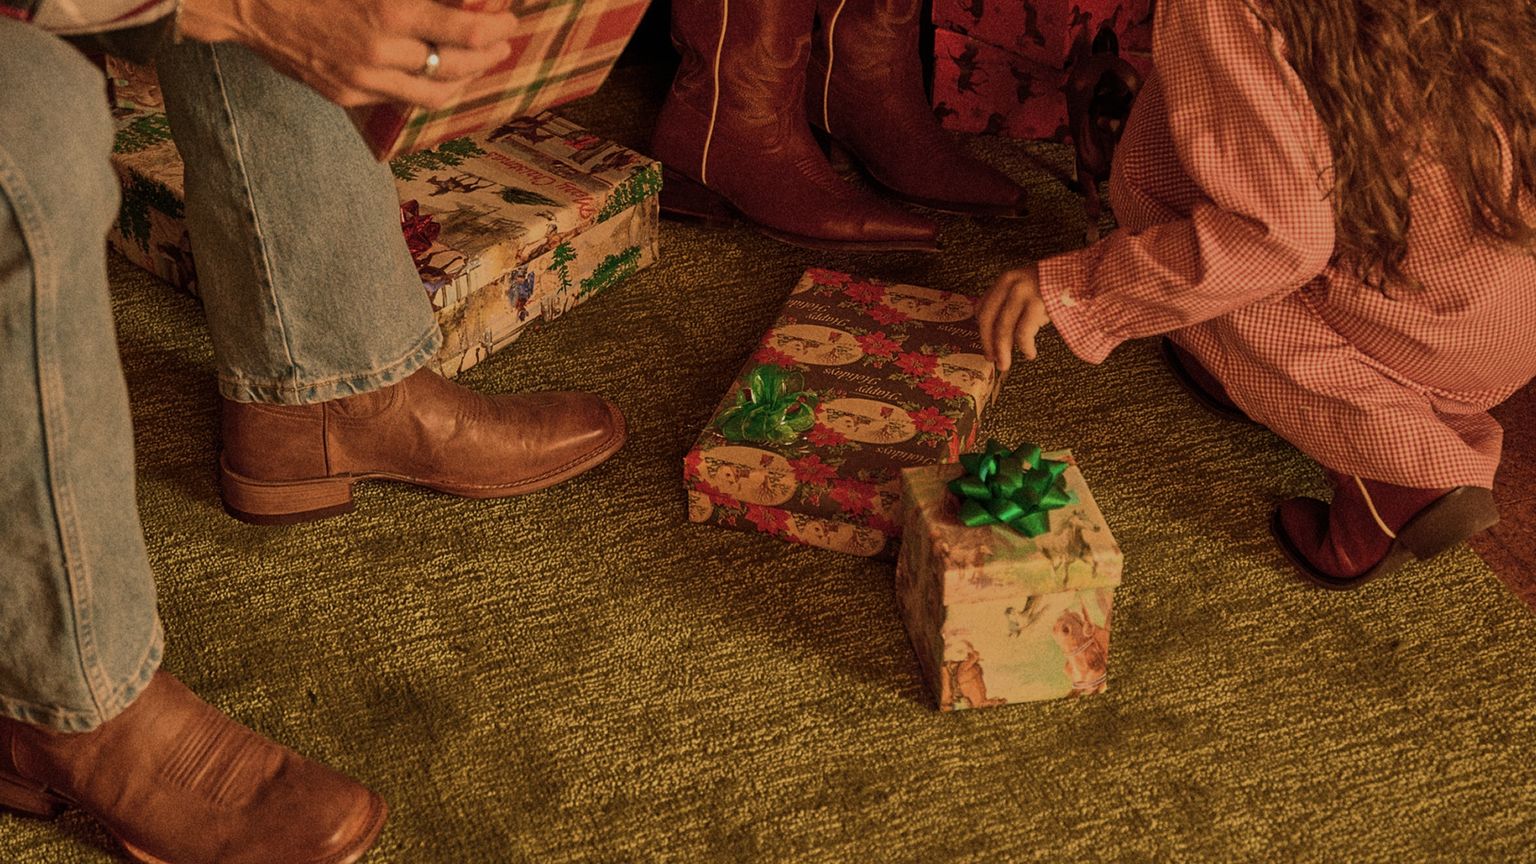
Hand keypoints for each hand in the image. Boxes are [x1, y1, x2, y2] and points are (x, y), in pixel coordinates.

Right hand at [177, 0, 520, 107]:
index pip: (466, 30)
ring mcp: (363, 79)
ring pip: (436, 92)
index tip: (509, 19)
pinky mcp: (346, 95)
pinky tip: (439, 75)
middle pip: (459, 66)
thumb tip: (455, 1)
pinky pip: (402, 98)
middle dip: (489, 54)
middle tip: (502, 41)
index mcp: (390, 10)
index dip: (496, 27)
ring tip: (480, 63)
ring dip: (466, 78)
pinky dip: (429, 87)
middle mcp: (381, 51)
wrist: (245, 1)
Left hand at [976, 263, 1049, 372]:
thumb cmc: (1056, 286)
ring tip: (1005, 364)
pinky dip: (1024, 347)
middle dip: (988, 344)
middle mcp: (1010, 285)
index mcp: (1005, 281)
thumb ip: (1011, 301)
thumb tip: (996, 332)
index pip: (983, 308)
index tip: (986, 346)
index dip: (982, 331)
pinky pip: (1023, 332)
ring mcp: (1022, 293)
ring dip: (1003, 351)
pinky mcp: (1037, 303)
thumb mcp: (1028, 287)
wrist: (1083, 276)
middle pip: (989, 320)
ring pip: (1003, 329)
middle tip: (992, 360)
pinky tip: (1029, 354)